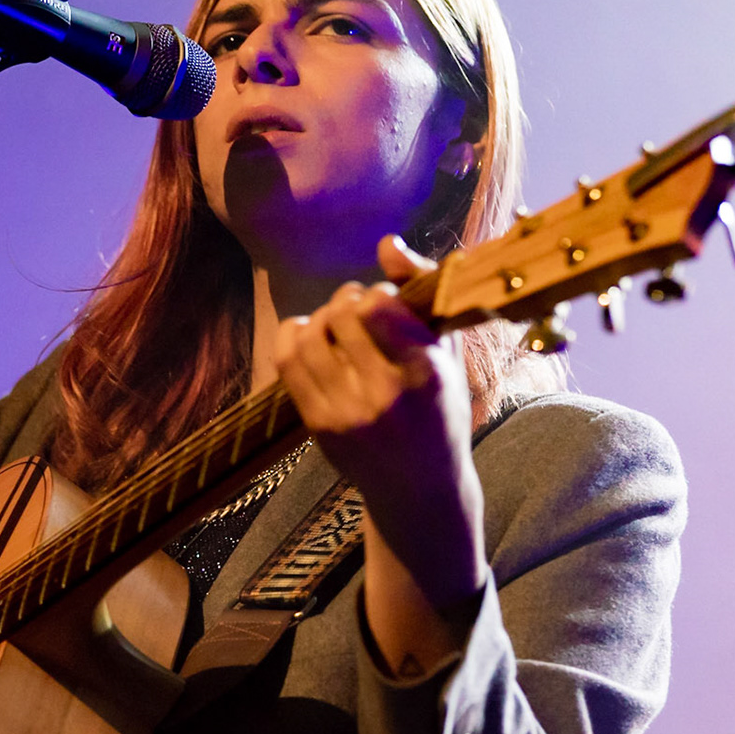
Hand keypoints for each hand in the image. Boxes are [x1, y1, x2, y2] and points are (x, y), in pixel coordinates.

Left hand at [274, 236, 488, 672]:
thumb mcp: (447, 354)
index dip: (375, 295)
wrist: (420, 490)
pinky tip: (311, 340)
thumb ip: (422, 294)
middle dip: (346, 302)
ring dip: (320, 318)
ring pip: (310, 334)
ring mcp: (347, 413)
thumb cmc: (438, 411)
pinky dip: (294, 337)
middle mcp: (385, 395)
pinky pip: (287, 361)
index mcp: (426, 374)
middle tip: (356, 313)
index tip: (384, 306)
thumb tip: (386, 243)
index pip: (377, 307)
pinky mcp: (319, 426)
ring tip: (336, 327)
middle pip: (341, 315)